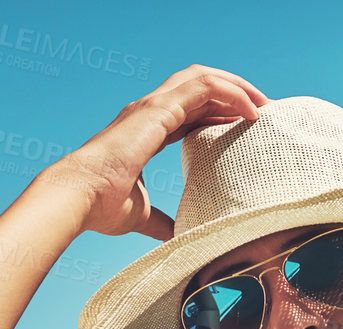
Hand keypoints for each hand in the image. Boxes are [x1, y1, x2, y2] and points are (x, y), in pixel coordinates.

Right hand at [41, 64, 269, 241]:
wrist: (78, 199)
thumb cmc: (100, 207)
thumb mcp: (140, 216)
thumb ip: (160, 221)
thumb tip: (176, 236)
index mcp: (146, 130)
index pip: (190, 110)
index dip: (219, 113)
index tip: (246, 127)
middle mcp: (149, 111)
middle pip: (200, 86)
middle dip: (233, 93)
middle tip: (263, 112)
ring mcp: (152, 106)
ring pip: (204, 78)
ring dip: (238, 87)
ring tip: (263, 106)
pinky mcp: (157, 110)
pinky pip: (203, 87)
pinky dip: (231, 93)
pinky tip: (251, 111)